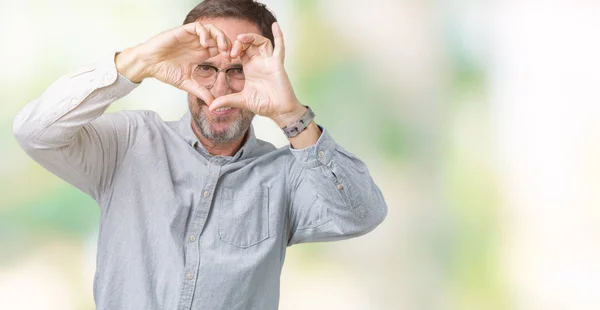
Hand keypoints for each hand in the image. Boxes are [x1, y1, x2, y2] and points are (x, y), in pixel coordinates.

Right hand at [115, 21, 231, 103]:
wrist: (148, 65)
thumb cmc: (165, 71)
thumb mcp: (187, 83)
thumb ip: (201, 91)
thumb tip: (213, 105)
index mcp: (201, 54)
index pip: (220, 48)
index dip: (228, 52)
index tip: (232, 60)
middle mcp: (197, 44)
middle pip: (219, 37)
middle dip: (227, 43)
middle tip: (230, 53)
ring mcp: (191, 37)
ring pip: (211, 29)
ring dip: (219, 36)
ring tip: (221, 48)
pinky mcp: (182, 32)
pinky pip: (198, 27)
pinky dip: (205, 33)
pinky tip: (205, 44)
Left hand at [208, 22, 304, 127]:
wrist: (278, 111)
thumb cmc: (263, 105)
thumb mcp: (241, 101)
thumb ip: (226, 101)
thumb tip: (211, 107)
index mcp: (250, 68)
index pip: (240, 52)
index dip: (232, 49)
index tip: (224, 54)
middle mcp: (260, 63)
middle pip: (249, 44)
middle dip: (239, 43)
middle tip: (231, 51)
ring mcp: (269, 62)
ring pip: (261, 42)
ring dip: (251, 38)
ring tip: (241, 39)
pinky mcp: (278, 64)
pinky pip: (280, 47)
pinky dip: (279, 36)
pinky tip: (275, 25)